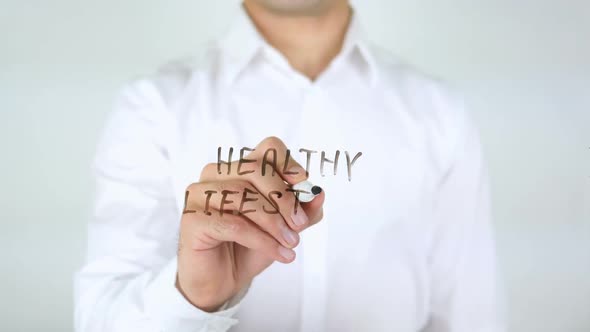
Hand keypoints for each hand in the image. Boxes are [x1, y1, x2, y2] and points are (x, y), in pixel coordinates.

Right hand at [176, 137, 324, 311]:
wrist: (221, 280)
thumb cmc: (249, 247)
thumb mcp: (284, 227)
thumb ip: (303, 210)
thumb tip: (319, 194)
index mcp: (239, 168)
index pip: (267, 149)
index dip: (288, 163)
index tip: (304, 185)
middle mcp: (216, 174)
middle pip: (255, 169)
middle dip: (284, 198)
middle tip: (300, 224)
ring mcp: (200, 194)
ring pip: (244, 196)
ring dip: (274, 223)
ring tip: (291, 243)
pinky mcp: (193, 218)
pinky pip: (234, 224)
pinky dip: (262, 240)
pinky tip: (279, 253)